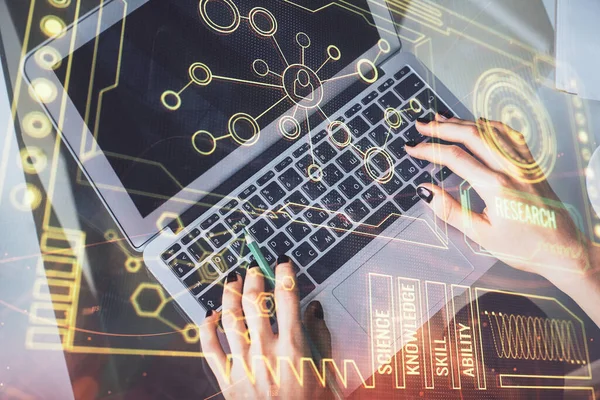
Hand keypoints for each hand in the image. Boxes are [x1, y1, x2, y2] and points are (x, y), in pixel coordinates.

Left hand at [199, 258, 331, 398]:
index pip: (288, 297)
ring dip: (229, 294)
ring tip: (231, 281)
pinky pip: (209, 347)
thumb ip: (319, 335)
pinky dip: (206, 328)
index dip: (285, 274)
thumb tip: (314, 308)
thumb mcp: (323, 369)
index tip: (283, 262)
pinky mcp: (226, 377)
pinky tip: (209, 315)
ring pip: (229, 318)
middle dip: (254, 277)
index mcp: (292, 346)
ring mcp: (243, 363)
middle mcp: (265, 350)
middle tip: (254, 267)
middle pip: (255, 301)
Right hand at [406, 115, 592, 280]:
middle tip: (422, 125)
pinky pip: (510, 135)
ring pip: (490, 131)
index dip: (429, 150)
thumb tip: (425, 191)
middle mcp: (511, 169)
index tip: (413, 148)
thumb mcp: (480, 235)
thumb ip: (449, 210)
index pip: (454, 158)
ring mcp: (524, 164)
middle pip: (471, 135)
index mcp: (496, 187)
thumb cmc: (525, 248)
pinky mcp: (531, 166)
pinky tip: (480, 124)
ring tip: (443, 119)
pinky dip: (491, 125)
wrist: (564, 251)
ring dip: (464, 122)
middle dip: (442, 127)